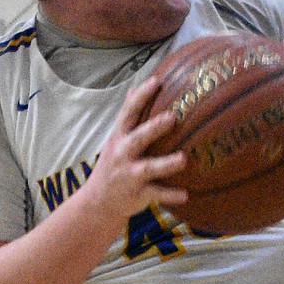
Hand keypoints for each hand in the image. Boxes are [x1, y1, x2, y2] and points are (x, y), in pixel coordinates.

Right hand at [83, 76, 187, 237]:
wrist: (98, 203)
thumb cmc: (113, 165)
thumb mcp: (115, 139)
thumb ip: (127, 117)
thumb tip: (134, 88)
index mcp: (119, 138)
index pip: (128, 113)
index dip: (141, 96)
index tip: (156, 81)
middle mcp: (122, 154)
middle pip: (138, 138)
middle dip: (154, 128)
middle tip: (172, 117)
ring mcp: (129, 175)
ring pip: (149, 168)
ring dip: (166, 164)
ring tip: (183, 159)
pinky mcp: (137, 195)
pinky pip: (156, 194)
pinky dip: (170, 195)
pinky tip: (186, 195)